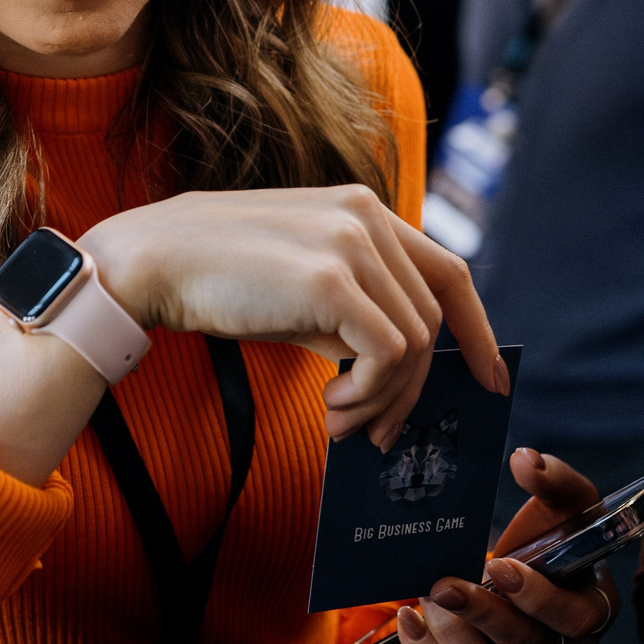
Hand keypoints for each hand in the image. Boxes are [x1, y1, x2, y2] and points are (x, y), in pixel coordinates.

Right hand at [85, 186, 506, 449]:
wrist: (151, 262)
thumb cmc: (218, 279)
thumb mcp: (302, 284)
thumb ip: (355, 307)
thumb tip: (398, 369)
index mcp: (364, 209)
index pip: (449, 272)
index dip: (478, 330)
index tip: (492, 378)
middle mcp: (368, 216)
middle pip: (436, 319)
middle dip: (415, 389)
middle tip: (378, 433)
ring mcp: (352, 243)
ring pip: (417, 343)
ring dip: (383, 399)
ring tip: (336, 421)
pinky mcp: (332, 280)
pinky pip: (389, 356)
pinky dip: (369, 395)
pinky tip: (329, 408)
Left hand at [395, 449, 618, 643]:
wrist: (523, 569)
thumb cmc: (551, 539)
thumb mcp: (562, 505)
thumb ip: (553, 479)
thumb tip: (526, 461)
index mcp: (592, 609)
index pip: (574, 618)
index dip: (537, 597)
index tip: (500, 566)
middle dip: (481, 614)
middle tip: (444, 585)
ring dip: (453, 638)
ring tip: (428, 599)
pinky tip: (411, 619)